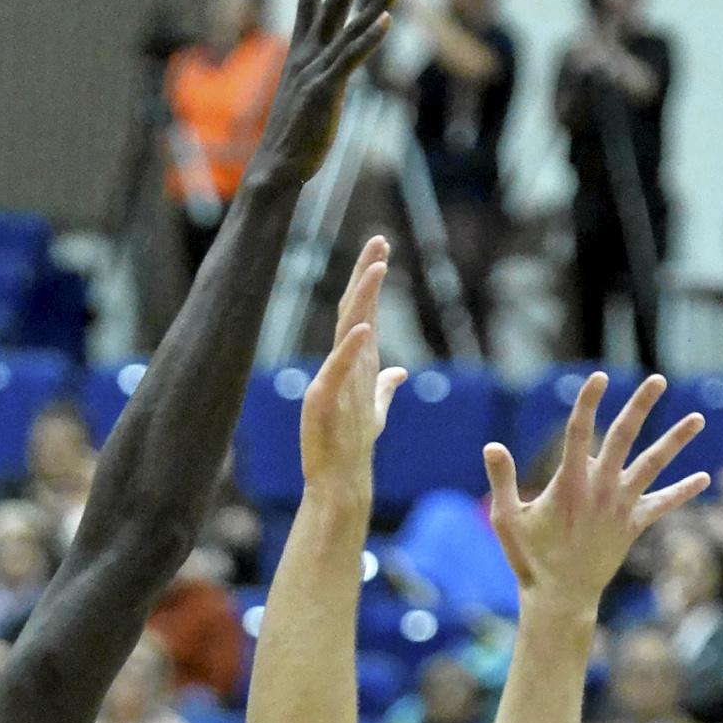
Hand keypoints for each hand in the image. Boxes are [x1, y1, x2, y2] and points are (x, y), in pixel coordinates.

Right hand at [255, 0, 399, 188]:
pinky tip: (387, 20)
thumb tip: (327, 85)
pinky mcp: (326, 90)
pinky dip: (369, 38)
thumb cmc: (290, 142)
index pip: (306, 5)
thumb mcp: (304, 103)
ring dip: (377, 1)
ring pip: (350, 27)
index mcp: (299, 56)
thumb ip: (317, 85)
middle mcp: (307, 56)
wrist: (275, 168)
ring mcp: (317, 71)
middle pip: (330, 2)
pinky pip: (351, 58)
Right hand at [297, 240, 404, 504]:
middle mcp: (341, 365)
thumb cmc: (351, 447)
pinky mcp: (322, 401)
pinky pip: (339, 371)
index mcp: (355, 363)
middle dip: (366, 275)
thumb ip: (383, 387)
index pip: (363, 311)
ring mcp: (330, 380)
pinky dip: (350, 350)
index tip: (382, 250)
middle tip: (379, 241)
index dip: (371, 280)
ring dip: (363, 299)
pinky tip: (364, 329)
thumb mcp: (374, 411)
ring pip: (348, 331)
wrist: (338, 482)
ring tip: (377, 269)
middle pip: (355, 310)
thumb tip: (399, 370)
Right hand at [483, 373, 708, 622]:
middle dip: (641, 406)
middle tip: (659, 378)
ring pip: (652, 466)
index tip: (599, 376)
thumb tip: (491, 446)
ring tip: (698, 418)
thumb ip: (502, 480)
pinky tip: (705, 477)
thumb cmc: (530, 558)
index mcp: (569, 484)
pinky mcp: (633, 525)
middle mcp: (600, 490)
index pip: (579, 433)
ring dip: (675, 440)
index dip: (589, 402)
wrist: (561, 597)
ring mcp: (620, 507)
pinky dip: (682, 492)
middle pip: (623, 438)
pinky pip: (662, 505)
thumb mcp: (507, 519)